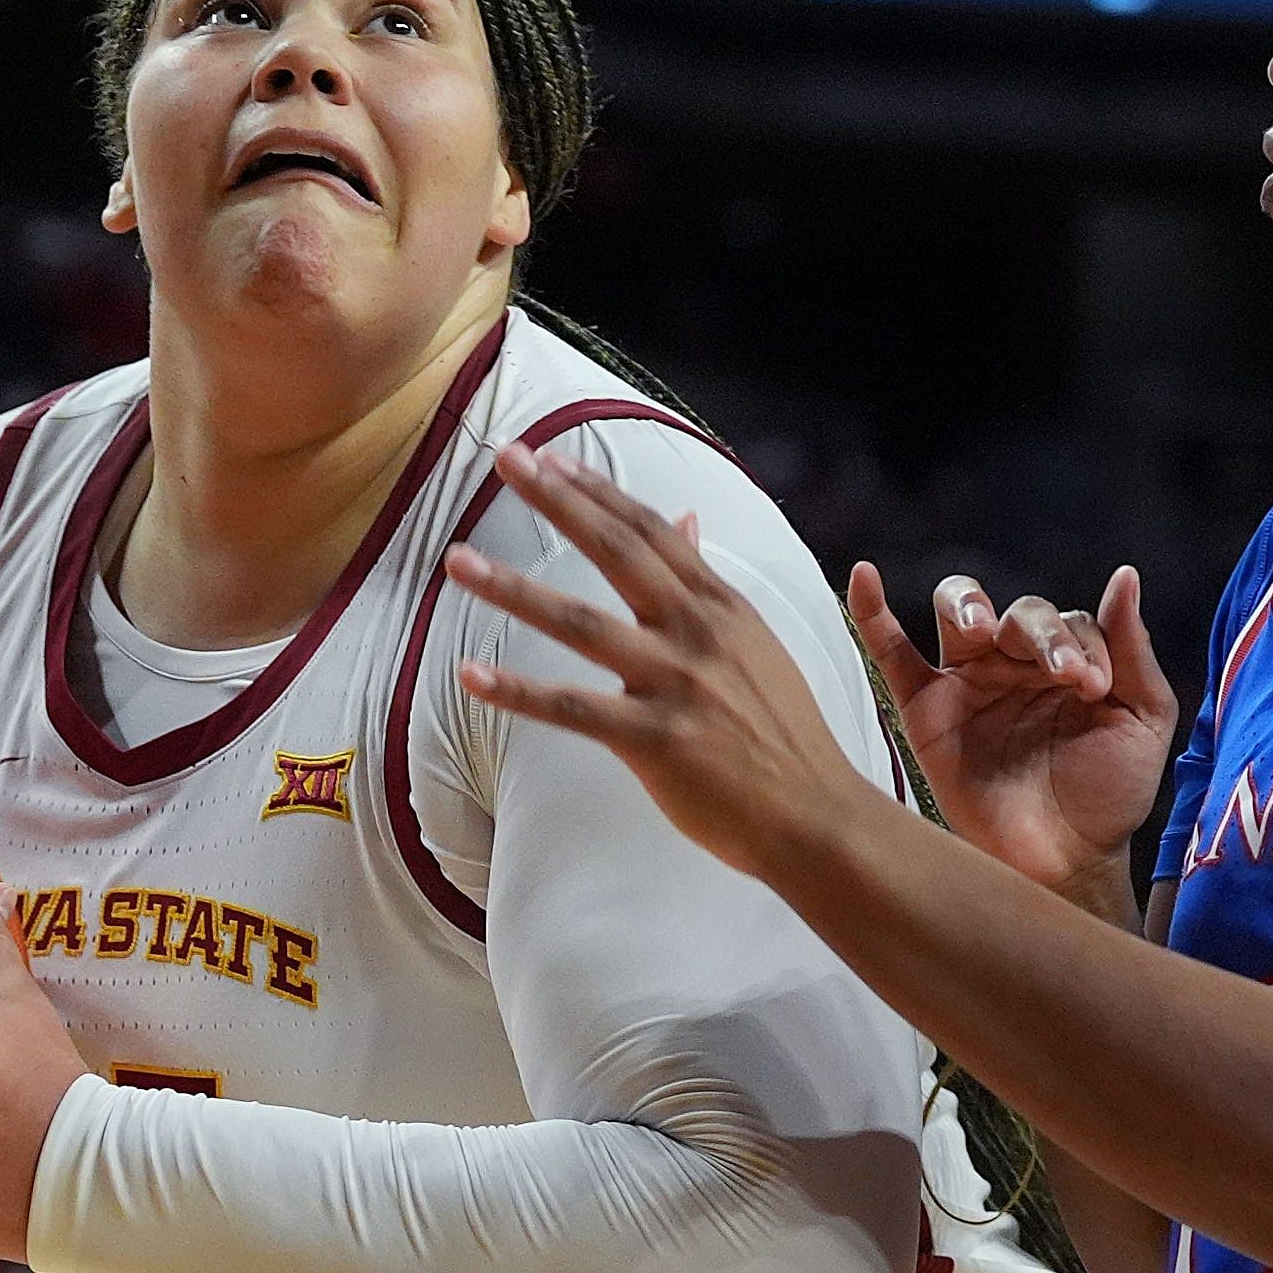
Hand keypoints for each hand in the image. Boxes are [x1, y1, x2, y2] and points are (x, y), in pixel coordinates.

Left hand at [442, 443, 890, 880]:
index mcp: (721, 607)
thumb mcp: (754, 643)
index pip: (651, 532)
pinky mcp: (655, 739)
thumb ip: (709, 586)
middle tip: (505, 462)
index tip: (549, 458)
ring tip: (457, 563)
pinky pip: (573, 709)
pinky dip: (518, 693)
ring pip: (580, 624)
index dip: (596, 492)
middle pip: (616, 552)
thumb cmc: (783, 735)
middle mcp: (698, 633)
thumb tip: (686, 521)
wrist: (815, 814)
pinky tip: (470, 676)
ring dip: (513, 589)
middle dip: (557, 502)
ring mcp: (676, 684)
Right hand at [847, 562, 1177, 901]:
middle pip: (1019, 613)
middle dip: (1041, 634)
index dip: (1083, 644)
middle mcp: (1016, 663)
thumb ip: (1132, 650)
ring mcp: (968, 682)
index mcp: (1068, 660)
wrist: (1064, 862)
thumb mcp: (1143, 718)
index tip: (1094, 690)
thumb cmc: (1109, 794)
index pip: (1072, 621)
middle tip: (1061, 674)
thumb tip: (1124, 576)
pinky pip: (892, 652)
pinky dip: (872, 612)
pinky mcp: (925, 710)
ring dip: (969, 605)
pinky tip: (864, 577)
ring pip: (960, 612)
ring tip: (982, 628)